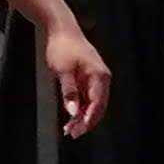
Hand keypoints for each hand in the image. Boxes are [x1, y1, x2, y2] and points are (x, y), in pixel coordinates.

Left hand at [43, 21, 110, 135]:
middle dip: (86, 121)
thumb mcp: (63, 71)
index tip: (79, 130)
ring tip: (69, 129)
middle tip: (73, 133)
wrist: (61, 30)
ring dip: (82, 117)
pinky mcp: (88, 79)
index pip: (97, 103)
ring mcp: (95, 79)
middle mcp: (102, 79)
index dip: (89, 119)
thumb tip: (73, 111)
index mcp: (99, 76)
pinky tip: (71, 117)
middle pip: (97, 106)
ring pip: (92, 104)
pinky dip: (80, 108)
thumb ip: (69, 92)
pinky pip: (87, 98)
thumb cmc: (63, 47)